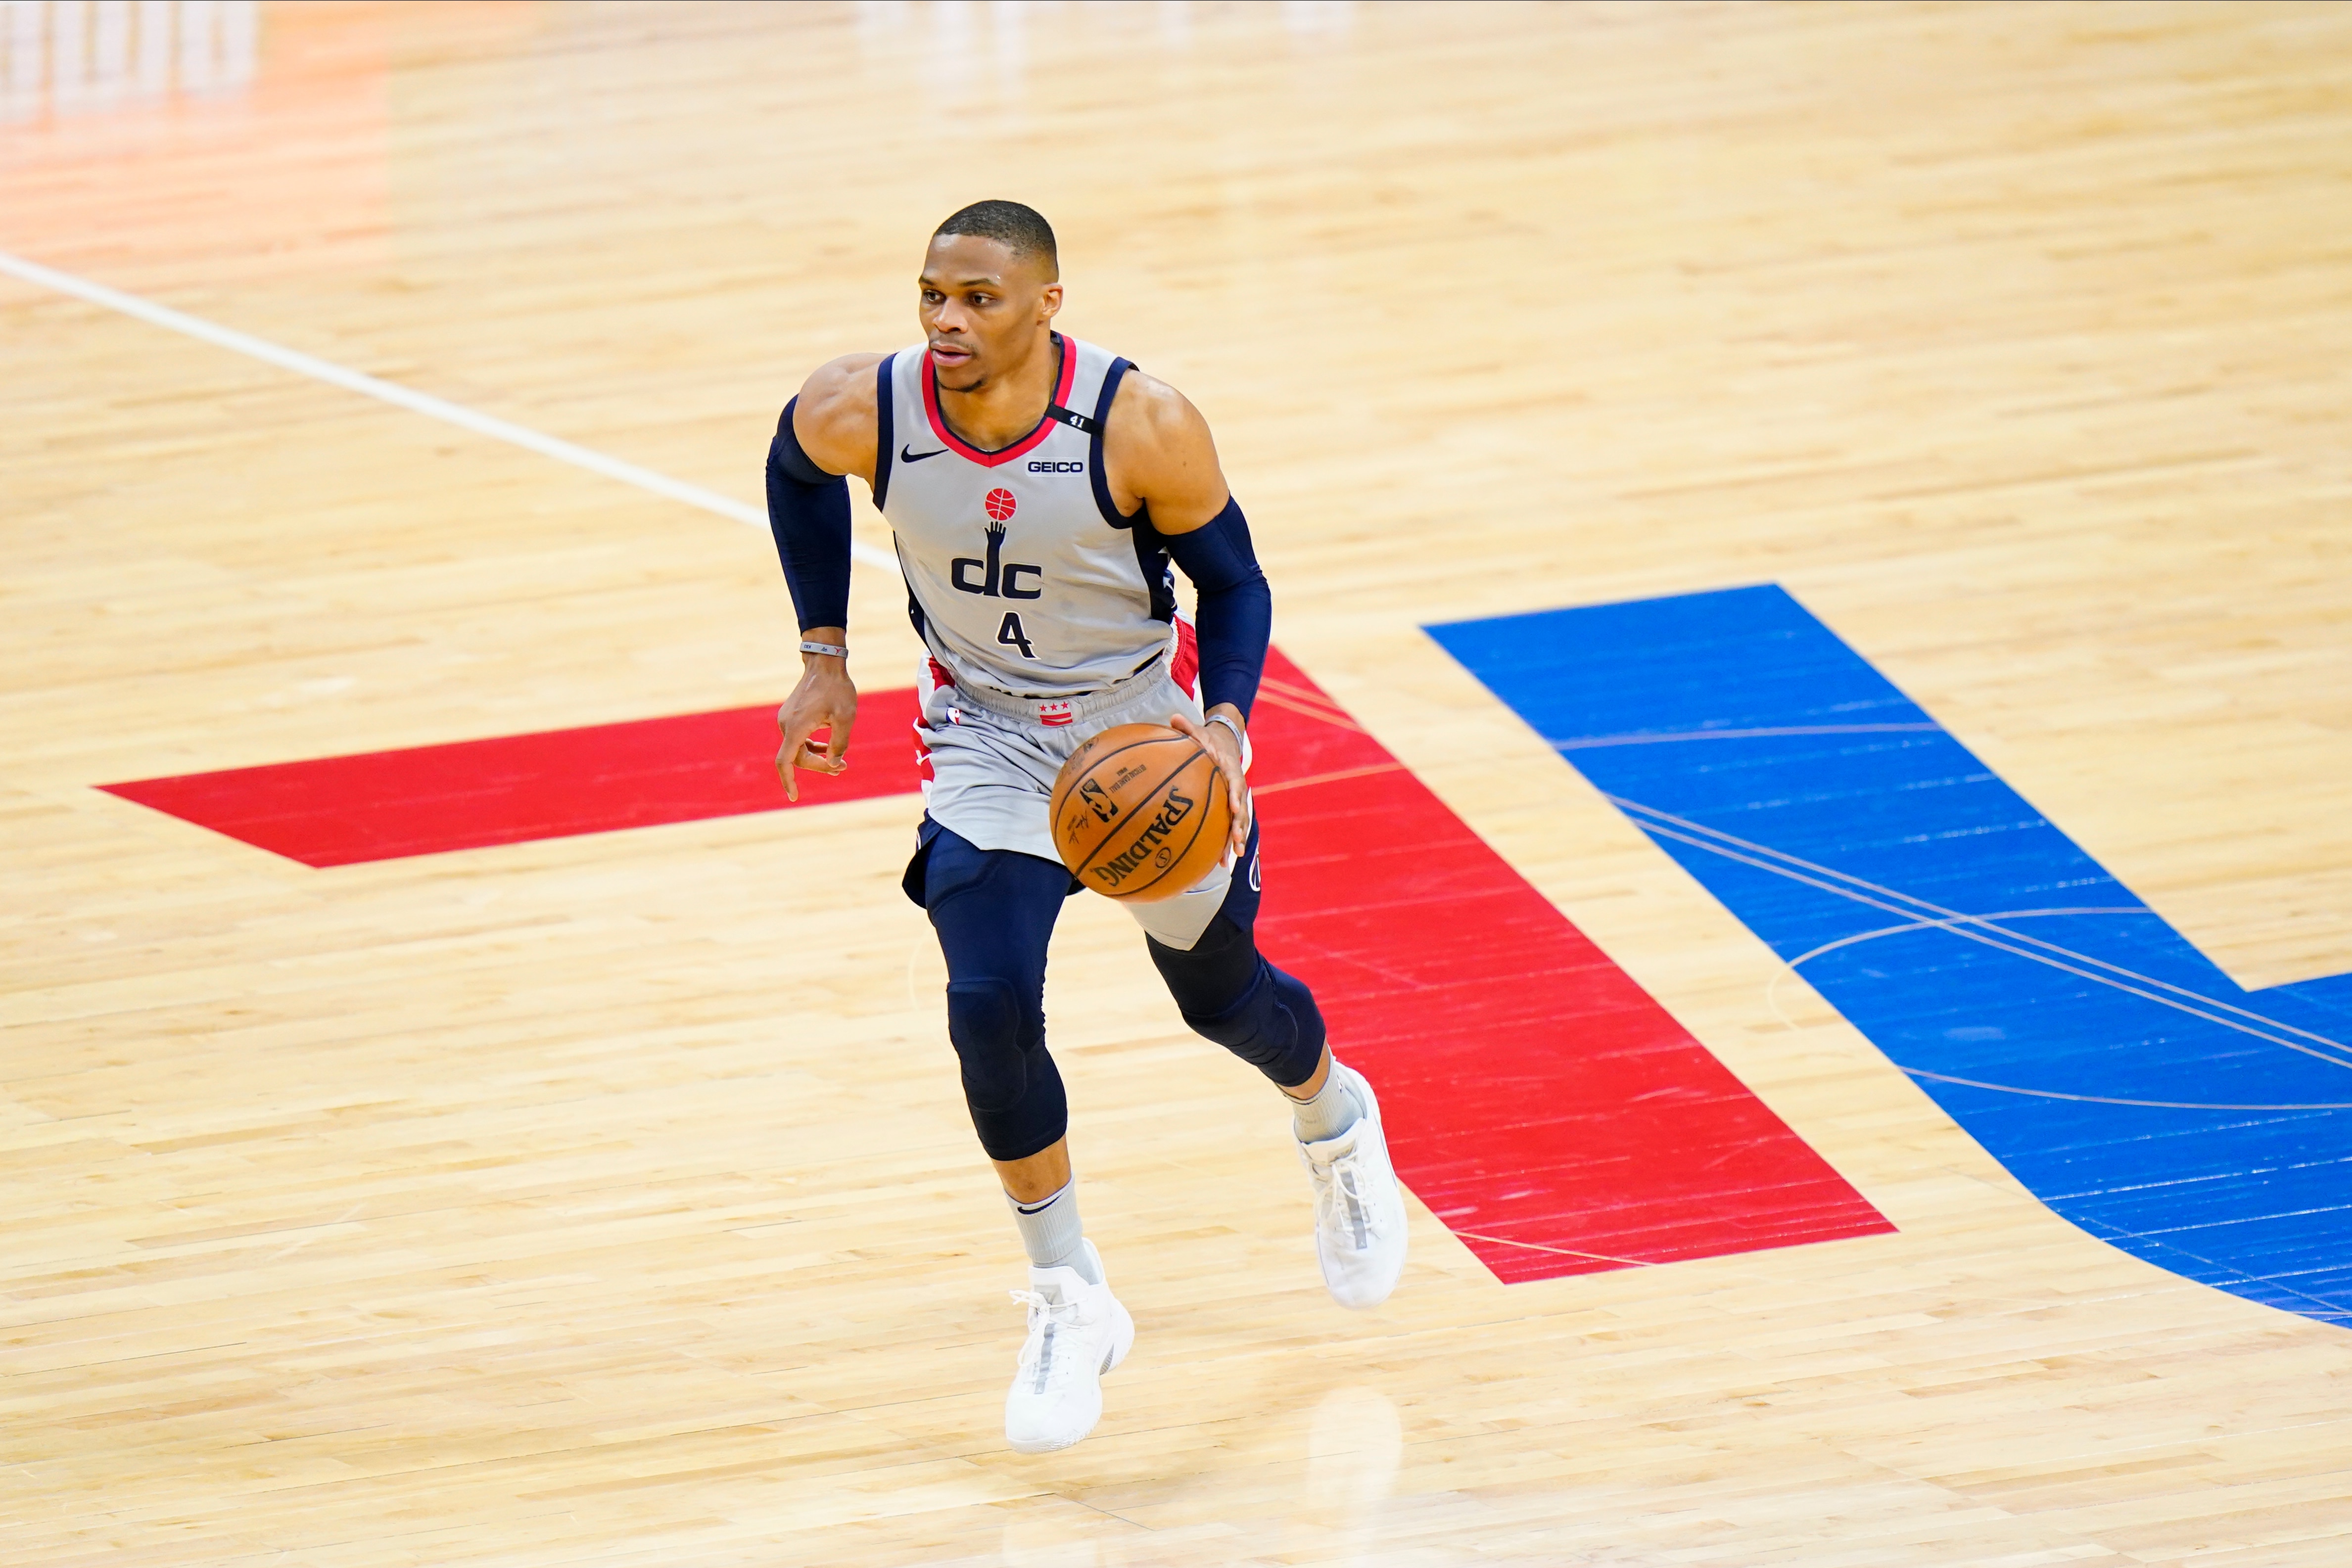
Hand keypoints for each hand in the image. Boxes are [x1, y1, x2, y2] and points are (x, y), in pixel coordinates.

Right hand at [776, 634, 856, 801]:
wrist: (825, 663)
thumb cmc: (837, 689)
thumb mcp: (845, 718)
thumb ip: (839, 744)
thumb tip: (834, 765)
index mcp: (796, 728)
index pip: (785, 762)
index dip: (788, 781)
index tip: (794, 797)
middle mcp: (786, 725)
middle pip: (797, 757)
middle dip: (819, 766)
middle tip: (843, 768)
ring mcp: (786, 720)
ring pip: (797, 748)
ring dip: (816, 758)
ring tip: (840, 764)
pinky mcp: (790, 716)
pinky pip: (798, 738)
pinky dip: (811, 747)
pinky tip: (827, 748)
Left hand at [1170, 706, 1249, 862]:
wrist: (1226, 742)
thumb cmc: (1208, 739)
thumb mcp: (1198, 730)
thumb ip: (1186, 727)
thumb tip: (1173, 718)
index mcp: (1230, 767)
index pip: (1235, 782)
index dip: (1236, 795)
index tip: (1235, 808)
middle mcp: (1236, 785)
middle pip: (1242, 808)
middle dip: (1240, 826)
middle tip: (1237, 841)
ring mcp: (1235, 798)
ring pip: (1239, 821)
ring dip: (1237, 838)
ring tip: (1234, 857)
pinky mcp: (1230, 807)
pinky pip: (1230, 825)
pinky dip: (1228, 842)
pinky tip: (1222, 861)